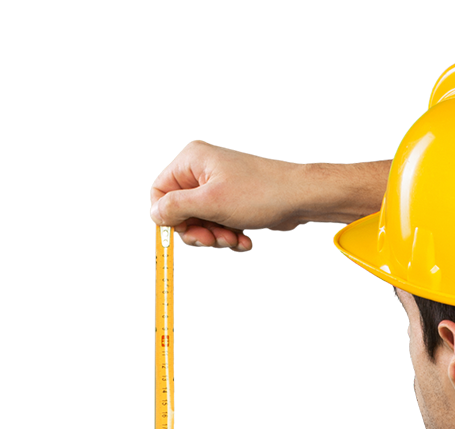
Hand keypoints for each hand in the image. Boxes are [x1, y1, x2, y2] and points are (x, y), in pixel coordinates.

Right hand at [148, 139, 310, 250]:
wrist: (299, 198)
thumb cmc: (259, 193)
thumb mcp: (210, 203)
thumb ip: (177, 208)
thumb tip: (155, 215)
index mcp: (191, 161)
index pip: (160, 191)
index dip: (169, 216)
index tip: (186, 233)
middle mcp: (202, 171)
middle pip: (181, 210)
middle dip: (198, 231)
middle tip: (213, 241)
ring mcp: (219, 187)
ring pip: (202, 222)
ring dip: (217, 238)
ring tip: (234, 240)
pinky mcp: (234, 203)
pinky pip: (220, 225)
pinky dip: (230, 237)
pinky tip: (244, 241)